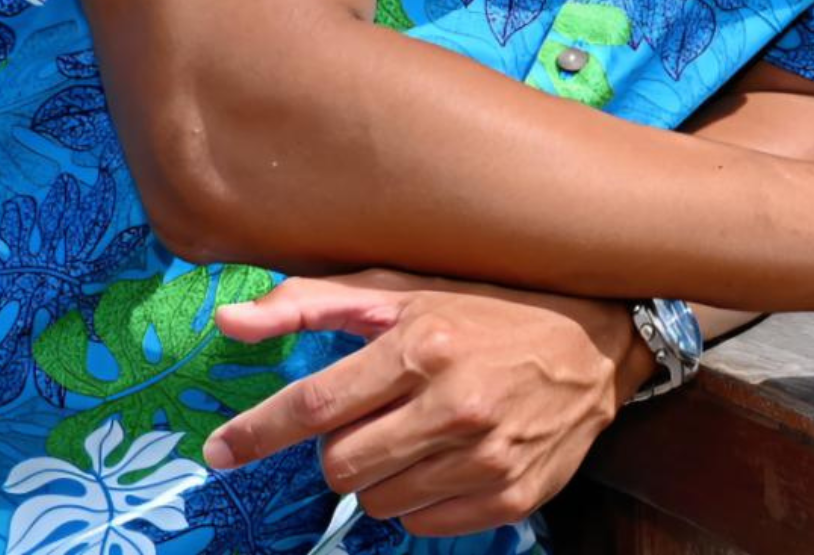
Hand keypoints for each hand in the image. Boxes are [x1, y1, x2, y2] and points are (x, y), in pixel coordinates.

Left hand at [207, 269, 642, 538]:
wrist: (596, 345)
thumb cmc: (487, 307)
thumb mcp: (405, 289)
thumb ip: (312, 303)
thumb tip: (227, 322)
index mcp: (423, 344)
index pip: (317, 403)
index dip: (258, 432)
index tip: (217, 451)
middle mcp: (454, 403)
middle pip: (340, 465)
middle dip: (338, 446)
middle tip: (370, 416)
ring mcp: (485, 457)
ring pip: (377, 501)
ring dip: (379, 473)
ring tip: (416, 431)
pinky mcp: (509, 497)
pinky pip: (422, 523)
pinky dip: (419, 496)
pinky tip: (445, 456)